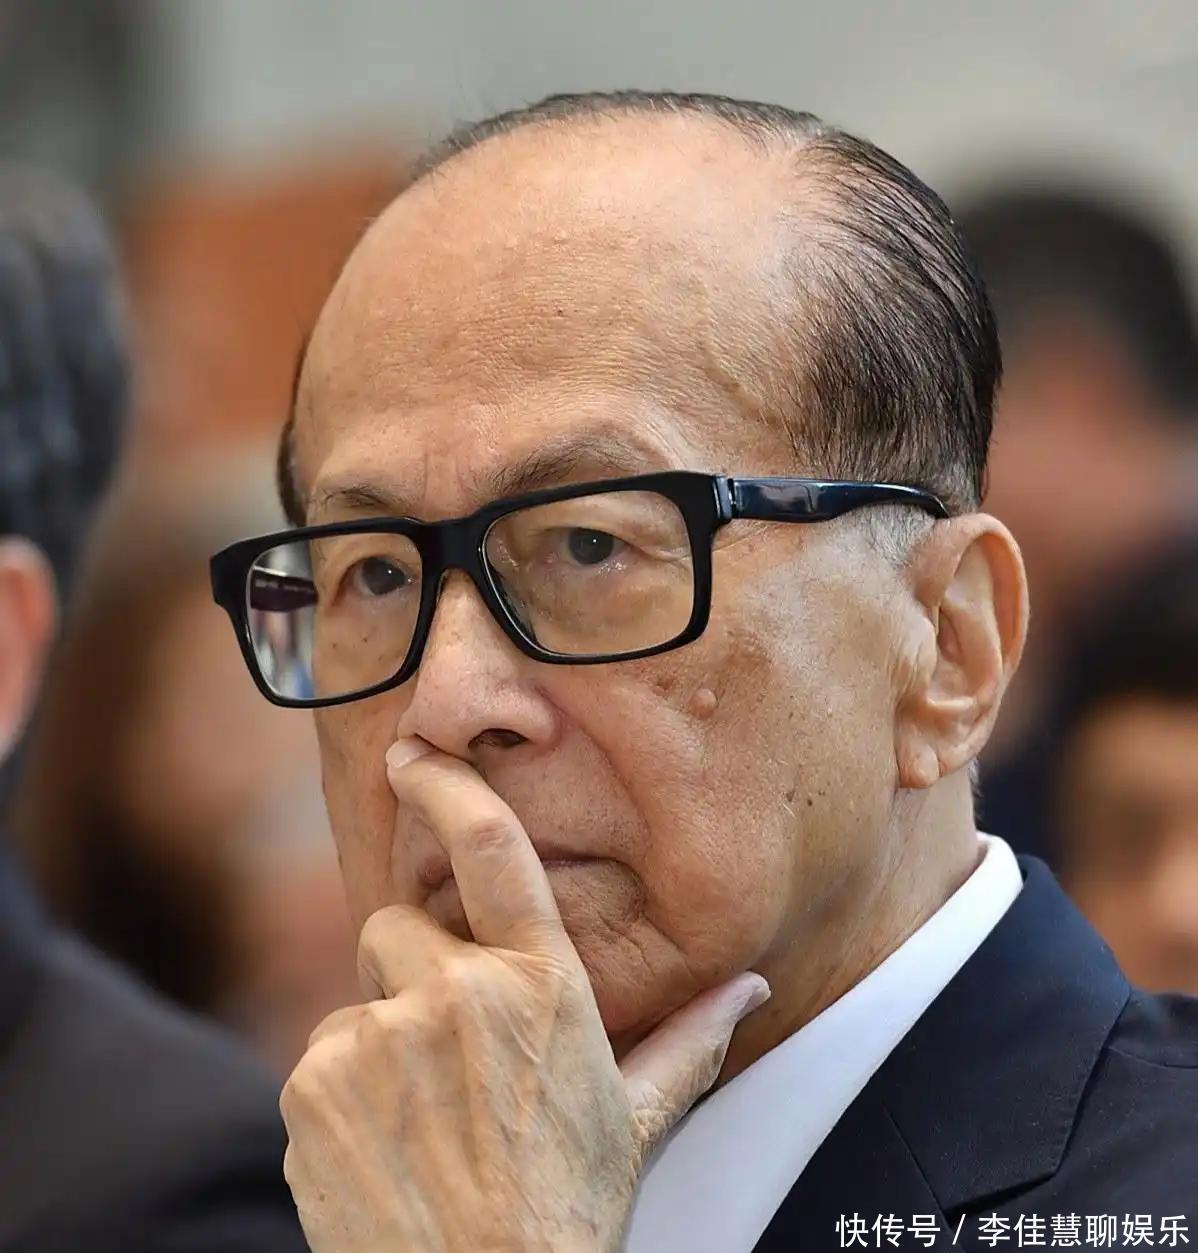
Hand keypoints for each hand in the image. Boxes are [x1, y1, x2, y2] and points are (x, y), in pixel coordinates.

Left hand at [281, 735, 769, 1252]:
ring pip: (355, 998)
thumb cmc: (565, 1206)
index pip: (488, 848)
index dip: (446, 785)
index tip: (411, 756)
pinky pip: (319, 1055)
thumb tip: (752, 988)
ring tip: (422, 1113)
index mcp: (540, 984)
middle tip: (445, 1048)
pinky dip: (341, 1090)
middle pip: (396, 925)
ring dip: (378, 1038)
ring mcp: (377, 1036)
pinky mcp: (314, 1083)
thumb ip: (693, 1036)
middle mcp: (455, 993)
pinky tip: (385, 1144)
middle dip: (411, 968)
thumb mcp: (637, 1116)